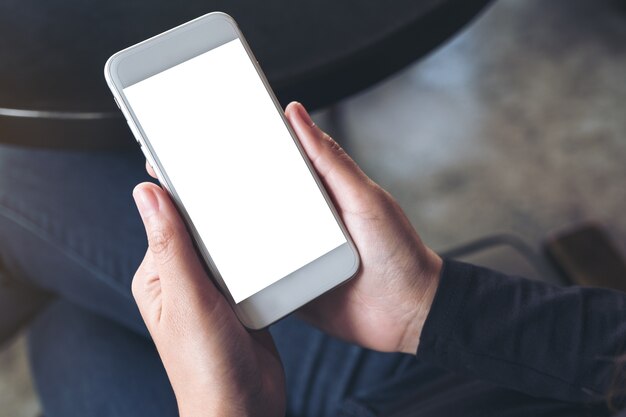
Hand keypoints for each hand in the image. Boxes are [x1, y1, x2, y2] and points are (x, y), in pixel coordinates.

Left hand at [131, 184, 284, 416]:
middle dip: (218, 206)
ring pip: (227, 243)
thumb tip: (146, 193)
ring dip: (241, 227)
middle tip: (242, 176)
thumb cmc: (206, 366)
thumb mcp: (188, 299)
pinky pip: (248, 264)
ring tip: (260, 199)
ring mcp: (213, 289)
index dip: (183, 189)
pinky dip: (258, 250)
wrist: (244, 407)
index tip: (201, 159)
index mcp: (159, 275)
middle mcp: (184, 279)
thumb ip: (170, 246)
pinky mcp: (241, 298)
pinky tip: (273, 237)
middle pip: (200, 228)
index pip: (169, 218)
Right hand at [141, 101, 442, 355]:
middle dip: (215, 190)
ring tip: (178, 218)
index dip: (239, 151)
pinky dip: (233, 271)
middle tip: (174, 176)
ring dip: (218, 231)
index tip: (203, 138)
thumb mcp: (364, 199)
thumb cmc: (397, 253)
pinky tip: (204, 265)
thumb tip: (296, 113)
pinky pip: (254, 276)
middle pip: (251, 201)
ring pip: (247, 238)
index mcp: (315, 194)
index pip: (271, 165)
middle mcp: (299, 223)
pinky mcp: (289, 288)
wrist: (410, 315)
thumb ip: (330, 161)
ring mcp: (292, 256)